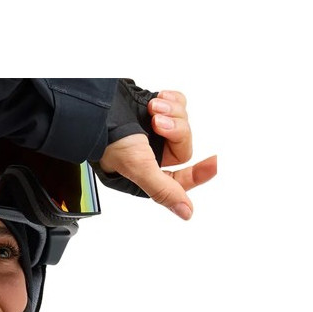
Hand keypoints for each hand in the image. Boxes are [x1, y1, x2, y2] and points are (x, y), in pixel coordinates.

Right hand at [100, 89, 216, 219]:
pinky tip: (155, 100)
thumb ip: (164, 191)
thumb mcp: (140, 168)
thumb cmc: (109, 140)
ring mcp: (154, 129)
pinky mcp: (154, 108)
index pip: (182, 178)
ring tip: (153, 108)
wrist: (97, 107)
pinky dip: (170, 99)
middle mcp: (152, 152)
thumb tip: (186, 212)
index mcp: (148, 173)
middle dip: (175, 129)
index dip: (200, 172)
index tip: (215, 163)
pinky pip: (177, 103)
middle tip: (158, 123)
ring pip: (182, 121)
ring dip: (171, 111)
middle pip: (183, 143)